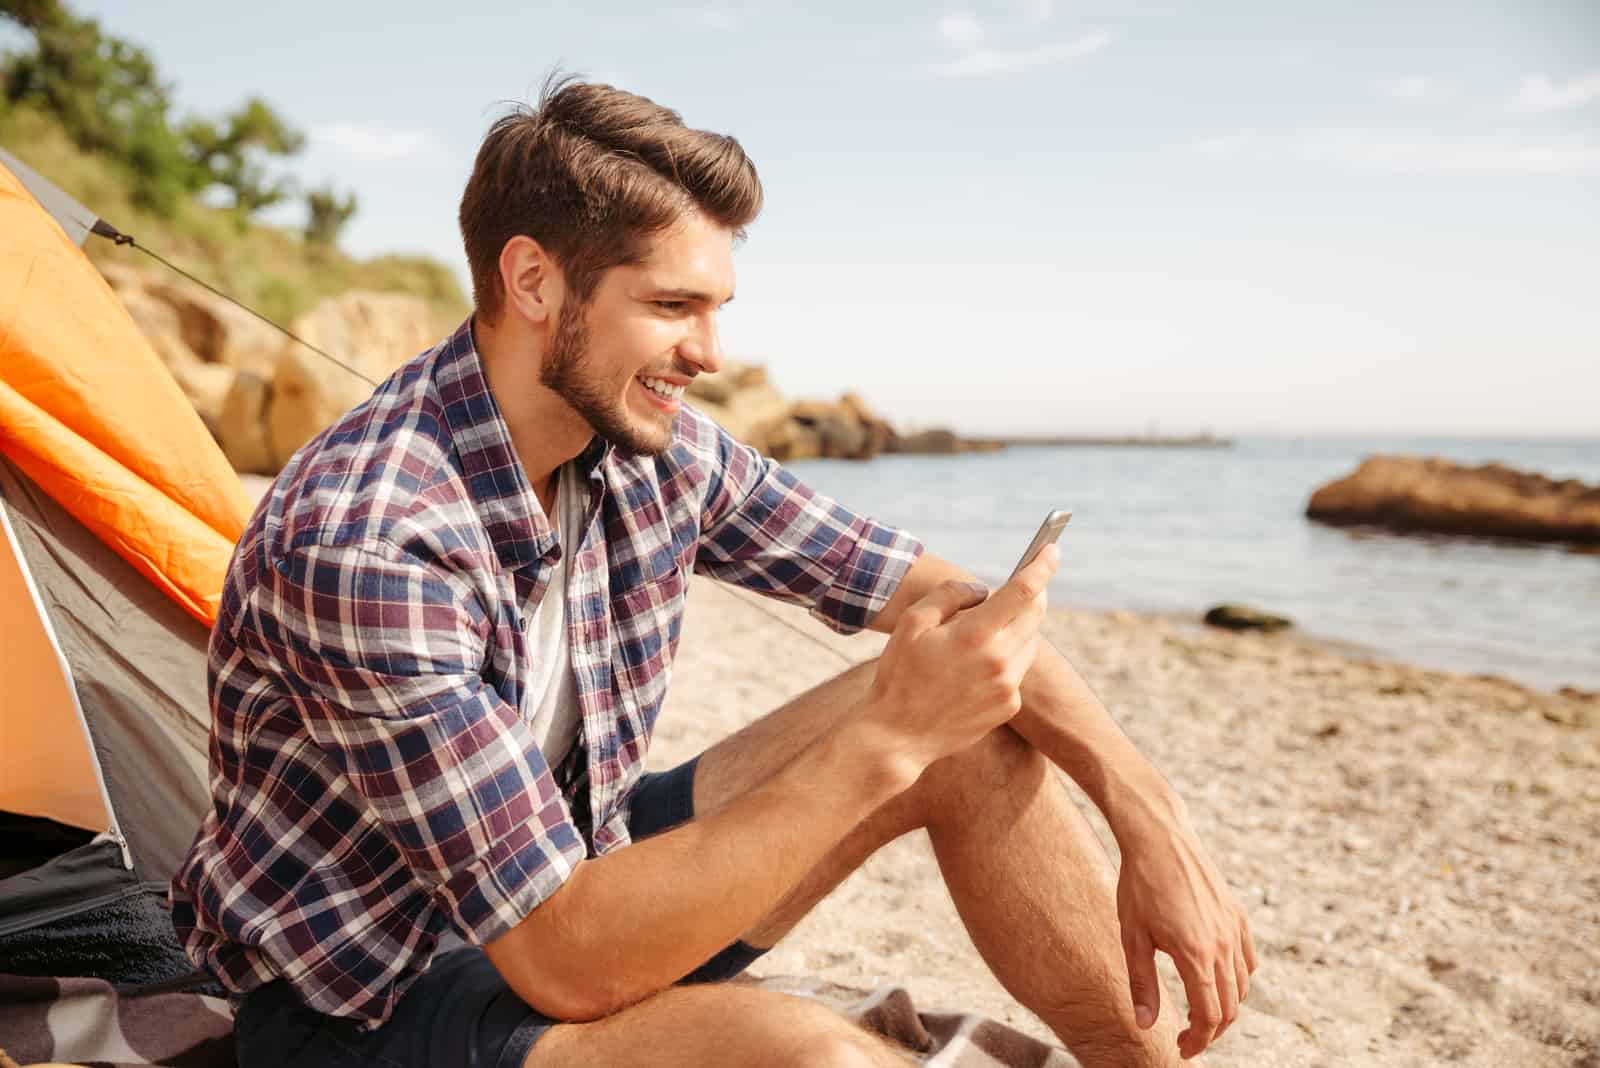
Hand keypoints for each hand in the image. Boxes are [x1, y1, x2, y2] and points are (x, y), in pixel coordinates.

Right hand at [865, 545, 1058, 772]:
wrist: (898, 735)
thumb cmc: (899, 675)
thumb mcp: (912, 624)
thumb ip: (950, 595)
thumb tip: (982, 589)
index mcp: (975, 636)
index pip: (1023, 591)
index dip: (1041, 566)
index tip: (1052, 549)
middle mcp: (999, 661)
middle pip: (1035, 615)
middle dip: (1034, 595)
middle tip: (1026, 584)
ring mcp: (1008, 687)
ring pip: (1028, 643)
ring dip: (1016, 629)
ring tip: (983, 632)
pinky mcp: (1008, 706)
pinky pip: (1017, 671)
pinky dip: (1005, 659)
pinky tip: (975, 668)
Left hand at [1116, 810, 1257, 1059]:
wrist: (1160, 837)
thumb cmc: (1139, 885)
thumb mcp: (1133, 937)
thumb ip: (1142, 984)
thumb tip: (1146, 1024)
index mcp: (1196, 954)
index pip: (1209, 1016)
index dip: (1198, 1041)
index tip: (1183, 1049)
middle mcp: (1223, 944)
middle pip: (1229, 1007)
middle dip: (1211, 1030)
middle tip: (1188, 1037)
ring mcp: (1234, 928)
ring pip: (1241, 985)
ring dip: (1224, 1005)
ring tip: (1200, 1011)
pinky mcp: (1237, 914)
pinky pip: (1248, 959)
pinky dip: (1237, 978)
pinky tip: (1216, 978)